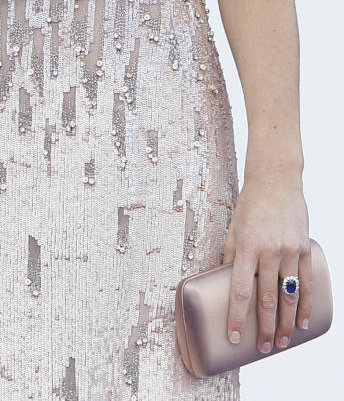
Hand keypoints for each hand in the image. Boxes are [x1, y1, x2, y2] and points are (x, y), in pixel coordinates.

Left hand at [222, 172, 309, 354]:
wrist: (276, 181)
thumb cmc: (249, 206)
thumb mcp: (233, 228)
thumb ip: (231, 256)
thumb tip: (223, 284)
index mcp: (246, 247)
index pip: (240, 289)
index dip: (236, 316)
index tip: (233, 337)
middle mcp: (269, 251)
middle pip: (267, 298)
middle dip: (265, 327)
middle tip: (263, 348)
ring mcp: (289, 251)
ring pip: (289, 296)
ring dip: (286, 323)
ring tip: (282, 343)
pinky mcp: (304, 249)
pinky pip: (306, 283)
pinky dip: (305, 306)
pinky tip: (302, 322)